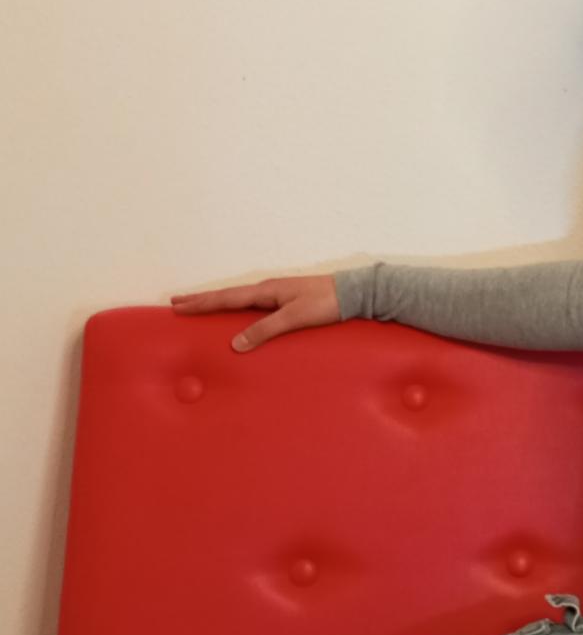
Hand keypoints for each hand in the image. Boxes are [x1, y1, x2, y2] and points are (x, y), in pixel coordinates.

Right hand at [169, 275, 340, 352]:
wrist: (353, 293)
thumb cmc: (326, 303)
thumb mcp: (294, 317)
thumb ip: (265, 330)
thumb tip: (235, 344)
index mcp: (266, 291)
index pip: (226, 298)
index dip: (201, 303)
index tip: (177, 305)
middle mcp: (267, 289)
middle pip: (227, 295)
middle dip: (202, 300)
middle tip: (176, 302)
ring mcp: (276, 293)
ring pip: (238, 298)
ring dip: (217, 302)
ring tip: (199, 305)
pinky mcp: (286, 300)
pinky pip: (252, 304)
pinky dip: (235, 307)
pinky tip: (236, 313)